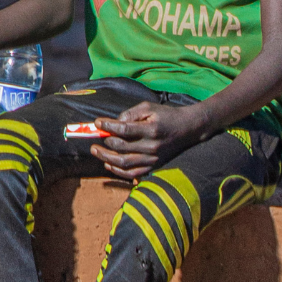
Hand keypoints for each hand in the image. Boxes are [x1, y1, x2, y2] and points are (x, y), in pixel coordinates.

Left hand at [89, 99, 208, 180]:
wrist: (187, 129)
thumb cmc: (166, 115)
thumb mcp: (149, 107)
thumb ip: (131, 113)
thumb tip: (115, 122)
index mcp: (150, 129)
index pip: (124, 130)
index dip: (108, 126)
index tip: (97, 122)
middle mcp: (152, 146)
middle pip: (122, 148)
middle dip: (104, 144)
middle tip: (93, 140)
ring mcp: (153, 159)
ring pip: (125, 163)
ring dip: (107, 158)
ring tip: (95, 151)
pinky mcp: (154, 166)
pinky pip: (133, 174)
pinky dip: (118, 171)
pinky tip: (108, 164)